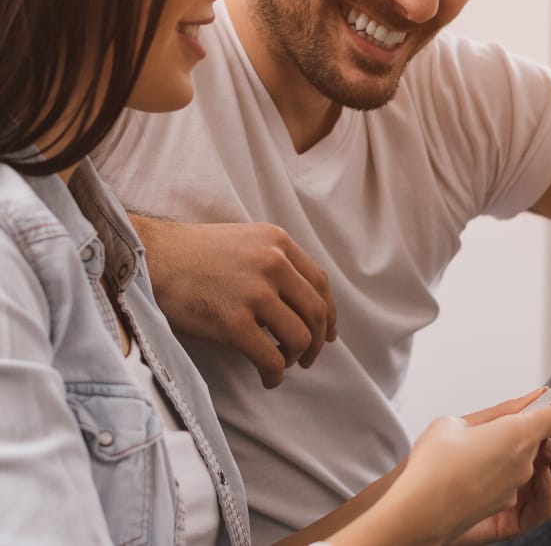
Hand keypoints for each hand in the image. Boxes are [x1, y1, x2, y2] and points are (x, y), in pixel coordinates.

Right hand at [132, 216, 336, 387]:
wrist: (153, 257)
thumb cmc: (194, 254)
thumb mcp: (245, 242)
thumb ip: (273, 262)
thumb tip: (298, 302)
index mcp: (277, 242)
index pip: (320, 283)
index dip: (328, 314)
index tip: (327, 333)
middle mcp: (273, 263)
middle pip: (315, 312)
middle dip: (316, 342)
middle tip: (306, 358)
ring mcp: (255, 292)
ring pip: (299, 337)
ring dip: (296, 358)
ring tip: (282, 364)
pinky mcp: (235, 321)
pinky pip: (271, 358)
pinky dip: (275, 374)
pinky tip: (267, 377)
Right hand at [393, 391, 550, 544]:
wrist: (417, 510)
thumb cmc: (431, 465)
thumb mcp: (455, 422)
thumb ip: (497, 412)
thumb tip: (529, 401)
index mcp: (515, 435)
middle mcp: (525, 464)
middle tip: (535, 415)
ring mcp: (519, 488)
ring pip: (546, 466)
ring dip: (541, 453)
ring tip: (511, 442)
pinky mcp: (509, 507)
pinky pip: (531, 490)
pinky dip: (528, 476)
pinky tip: (511, 468)